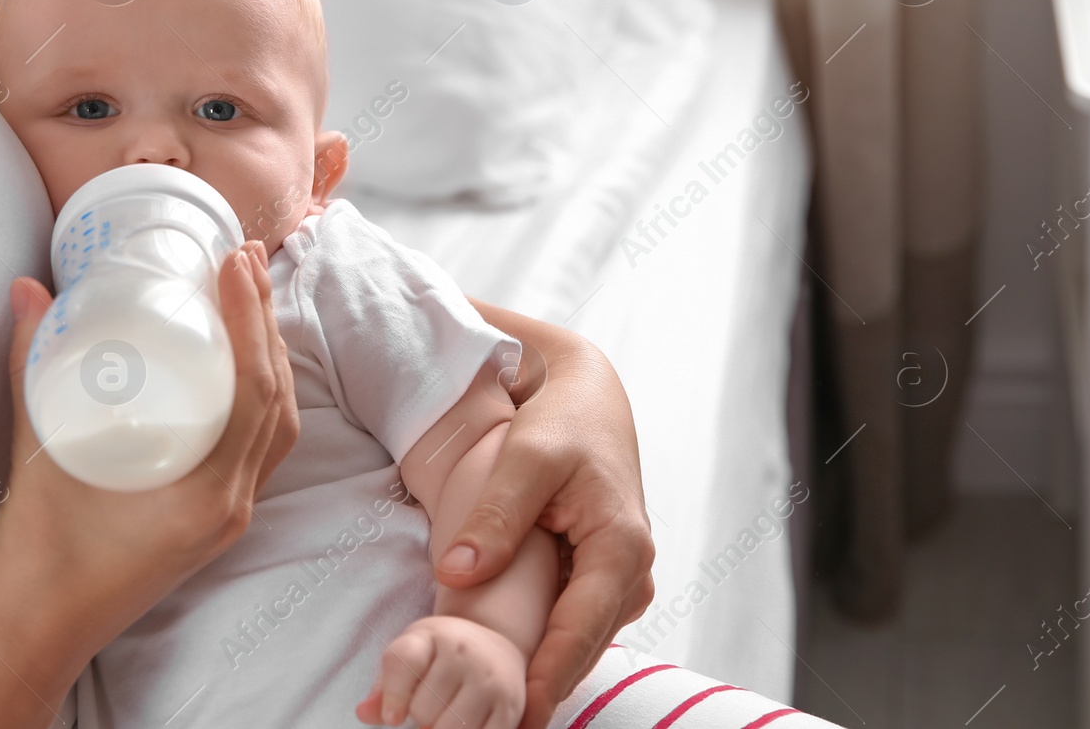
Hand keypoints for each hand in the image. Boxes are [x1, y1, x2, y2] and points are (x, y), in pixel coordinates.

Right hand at [0, 242, 297, 680]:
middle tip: (245, 261)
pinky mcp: (211, 519)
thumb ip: (30, 370)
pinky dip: (256, 396)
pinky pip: (254, 447)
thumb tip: (29, 291)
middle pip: (277, 401)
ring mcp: (225, 516)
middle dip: (266, 324)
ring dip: (268, 358)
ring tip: (246, 299)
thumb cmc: (40, 561)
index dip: (253, 321)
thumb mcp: (34, 458)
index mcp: (204, 496)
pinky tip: (234, 365)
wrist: (38, 633)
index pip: (255, 392)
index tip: (237, 264)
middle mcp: (229, 507)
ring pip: (274, 425)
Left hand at [357, 615, 525, 728]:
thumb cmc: (442, 654)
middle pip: (422, 710)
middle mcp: (465, 654)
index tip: (392, 717)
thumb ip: (384, 685)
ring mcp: (491, 682)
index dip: (392, 696)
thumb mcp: (412, 655)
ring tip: (443, 717)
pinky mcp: (509, 709)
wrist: (495, 644)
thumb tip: (364, 714)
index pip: (402, 662)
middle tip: (430, 707)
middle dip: (419, 717)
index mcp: (434, 635)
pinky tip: (462, 725)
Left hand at [445, 305, 655, 728]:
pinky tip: (507, 665)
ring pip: (579, 641)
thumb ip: (496, 516)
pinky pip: (573, 622)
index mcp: (621, 547)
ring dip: (542, 672)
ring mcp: (619, 578)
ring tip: (493, 707)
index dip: (547, 678)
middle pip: (583, 649)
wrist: (584, 394)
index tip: (516, 713)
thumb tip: (458, 575)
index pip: (580, 631)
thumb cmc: (559, 419)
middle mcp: (631, 572)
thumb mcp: (525, 457)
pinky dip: (545, 645)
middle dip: (542, 688)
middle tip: (492, 723)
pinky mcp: (600, 575)